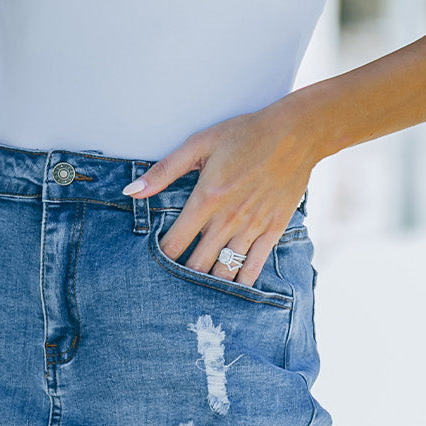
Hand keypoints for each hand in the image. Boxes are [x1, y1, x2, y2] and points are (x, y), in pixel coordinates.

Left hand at [122, 96, 316, 288]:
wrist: (294, 135)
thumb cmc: (243, 135)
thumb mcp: (199, 144)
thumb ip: (163, 171)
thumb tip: (131, 191)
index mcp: (206, 199)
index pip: (175, 243)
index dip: (160, 258)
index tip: (151, 264)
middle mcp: (229, 219)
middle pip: (198, 264)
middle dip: (182, 277)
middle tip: (171, 284)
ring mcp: (253, 227)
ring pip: (225, 271)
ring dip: (209, 284)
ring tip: (196, 291)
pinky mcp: (274, 230)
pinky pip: (254, 268)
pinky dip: (240, 284)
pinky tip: (229, 289)